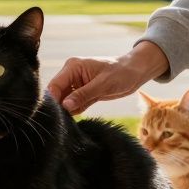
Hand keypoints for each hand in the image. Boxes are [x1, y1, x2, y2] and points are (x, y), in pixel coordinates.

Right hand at [46, 41, 169, 114]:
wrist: (135, 73)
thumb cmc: (121, 73)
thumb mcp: (103, 84)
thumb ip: (83, 95)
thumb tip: (65, 105)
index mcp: (73, 67)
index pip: (55, 85)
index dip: (53, 100)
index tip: (55, 115)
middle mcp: (72, 75)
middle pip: (57, 94)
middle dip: (59, 107)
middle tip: (62, 121)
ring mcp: (77, 84)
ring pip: (65, 100)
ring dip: (67, 110)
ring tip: (70, 121)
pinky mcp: (84, 93)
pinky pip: (74, 104)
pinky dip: (75, 111)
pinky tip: (77, 117)